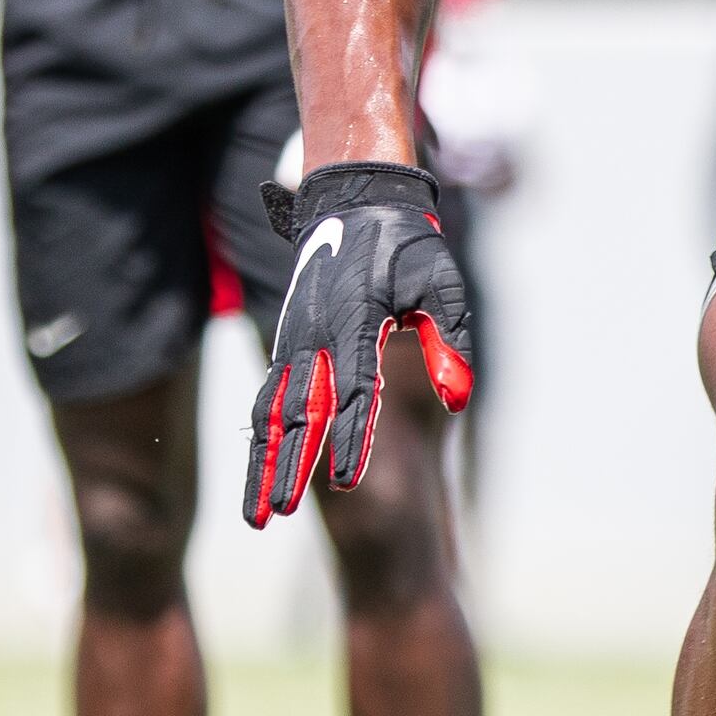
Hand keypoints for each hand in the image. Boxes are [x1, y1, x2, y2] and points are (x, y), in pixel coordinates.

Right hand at [245, 161, 474, 527]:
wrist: (357, 199)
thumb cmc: (408, 245)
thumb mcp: (441, 283)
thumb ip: (449, 340)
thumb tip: (459, 398)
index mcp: (356, 322)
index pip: (352, 392)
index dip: (348, 438)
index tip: (345, 482)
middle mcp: (316, 336)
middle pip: (299, 413)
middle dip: (286, 467)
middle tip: (274, 516)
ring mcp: (296, 341)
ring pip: (272, 413)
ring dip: (261, 464)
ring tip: (256, 516)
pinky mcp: (289, 343)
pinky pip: (269, 396)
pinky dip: (261, 437)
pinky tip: (258, 473)